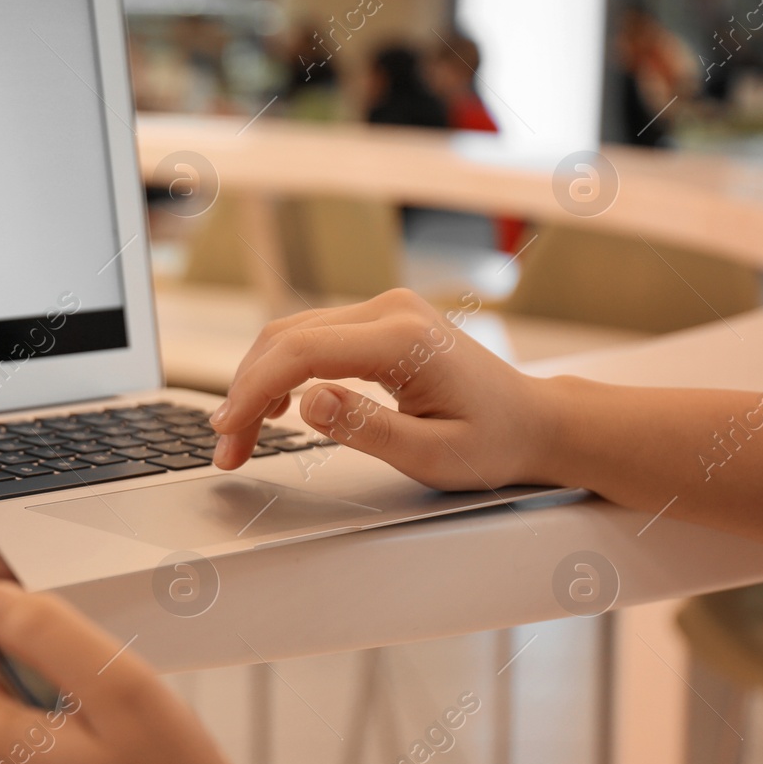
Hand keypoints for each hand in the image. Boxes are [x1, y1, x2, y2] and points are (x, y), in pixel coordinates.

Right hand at [210, 289, 549, 489]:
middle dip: (245, 393)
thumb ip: (366, 428)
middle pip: (286, 339)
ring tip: (242, 434)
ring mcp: (384, 309)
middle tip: (227, 447)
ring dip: (258, 381)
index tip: (226, 431)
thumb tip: (306, 402)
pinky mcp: (379, 320)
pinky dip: (282, 369)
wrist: (535, 420)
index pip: (300, 353)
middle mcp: (389, 310)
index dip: (251, 391)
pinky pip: (312, 336)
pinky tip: (274, 406)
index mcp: (403, 339)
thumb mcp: (432, 454)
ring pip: (291, 334)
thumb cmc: (495, 441)